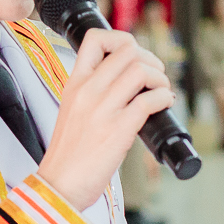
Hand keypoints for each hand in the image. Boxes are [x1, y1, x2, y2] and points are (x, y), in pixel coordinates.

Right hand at [37, 29, 170, 207]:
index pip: (94, 39)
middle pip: (127, 50)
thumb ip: (93, 93)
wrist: (59, 185)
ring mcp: (102, 110)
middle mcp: (87, 91)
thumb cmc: (69, 155)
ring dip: (160, 78)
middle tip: (155, 76)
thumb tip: (126, 82)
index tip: (134, 55)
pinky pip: (149, 100)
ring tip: (161, 91)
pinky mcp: (118, 130)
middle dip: (150, 59)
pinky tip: (164, 105)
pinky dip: (164, 98)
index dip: (121, 39)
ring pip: (140, 71)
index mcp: (74, 84)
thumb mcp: (72, 111)